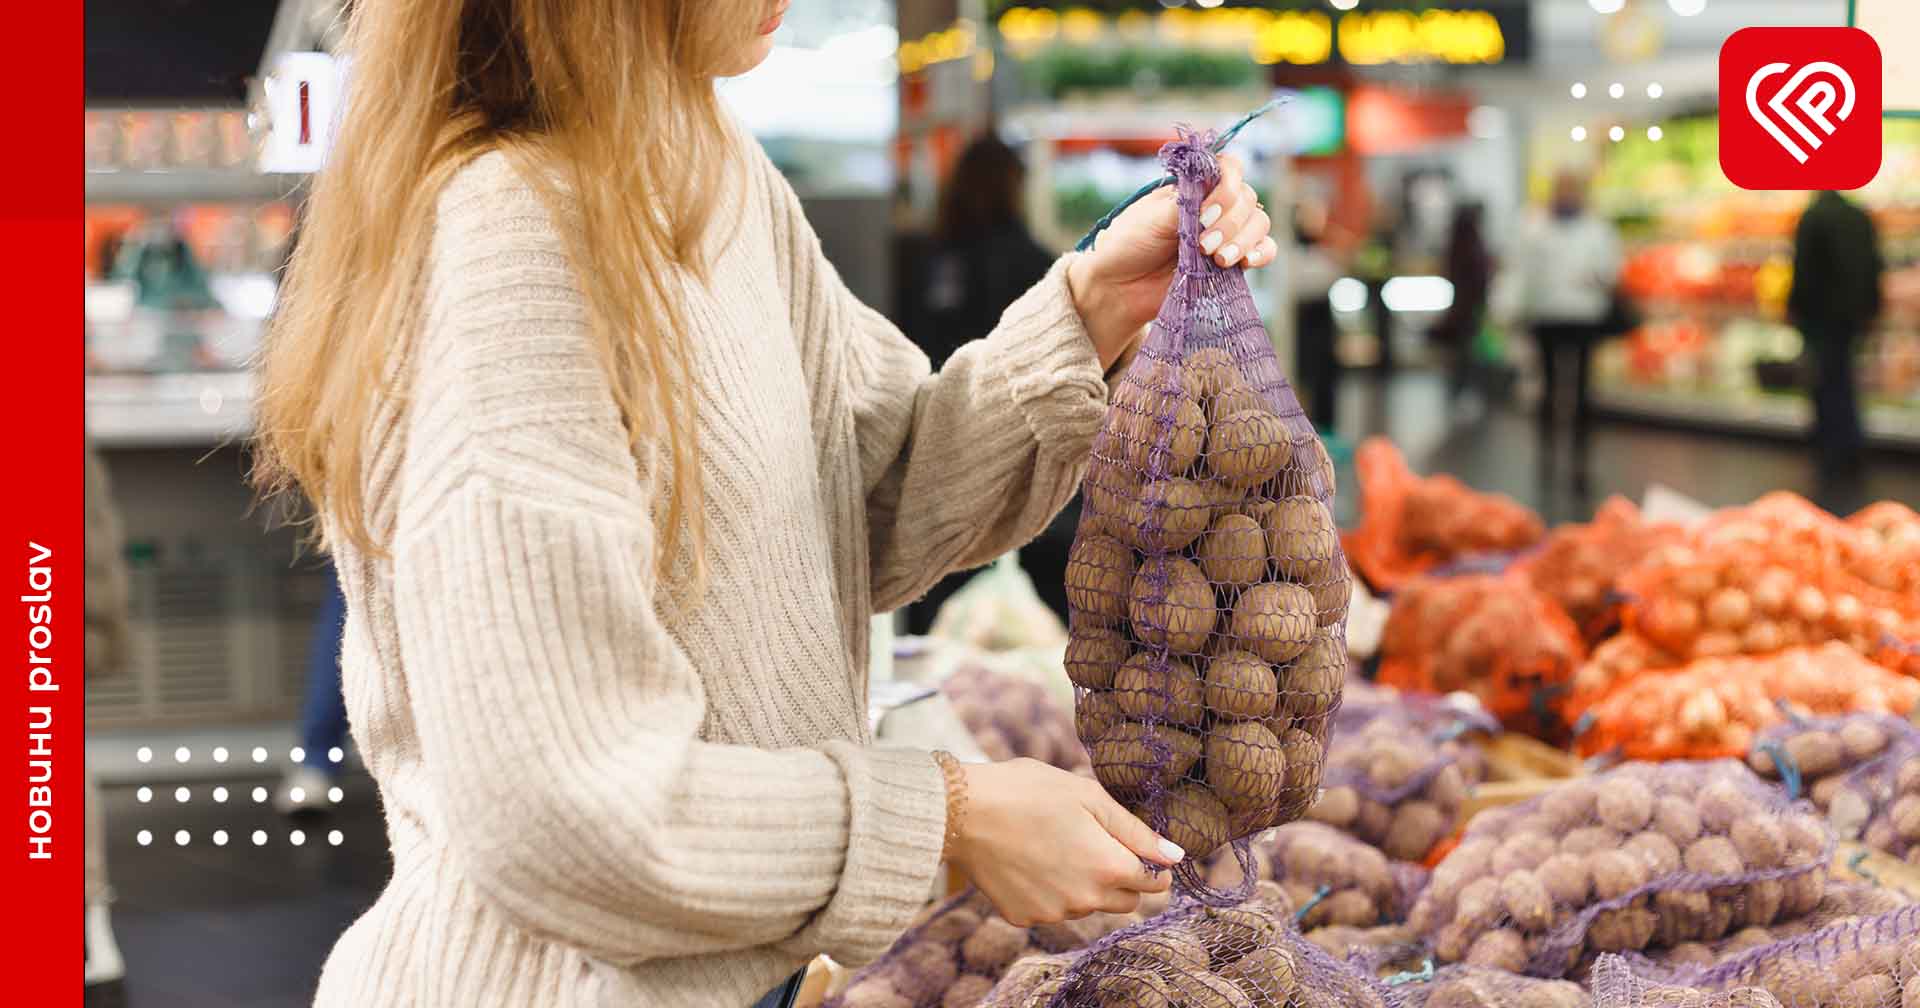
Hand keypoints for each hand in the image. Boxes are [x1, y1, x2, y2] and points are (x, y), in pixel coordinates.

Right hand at [948, 759, 1179, 926]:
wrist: (962, 812)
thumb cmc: (1027, 791)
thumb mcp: (1089, 796)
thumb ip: (1136, 830)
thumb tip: (1175, 856)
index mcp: (1108, 867)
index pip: (1155, 882)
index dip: (1151, 862)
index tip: (1135, 844)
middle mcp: (1085, 899)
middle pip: (1126, 900)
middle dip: (1121, 875)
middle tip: (1093, 840)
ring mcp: (1053, 913)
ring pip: (1088, 905)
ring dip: (1085, 883)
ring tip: (1056, 844)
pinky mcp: (1024, 917)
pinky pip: (1052, 909)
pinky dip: (1050, 890)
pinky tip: (1031, 860)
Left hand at [1066, 154, 1276, 369]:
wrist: (1119, 288)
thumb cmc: (1128, 245)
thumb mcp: (1152, 216)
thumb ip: (1186, 202)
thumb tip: (1214, 190)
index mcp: (1193, 186)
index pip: (1229, 168)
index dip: (1227, 186)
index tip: (1205, 212)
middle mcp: (1214, 206)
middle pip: (1248, 199)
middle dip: (1231, 221)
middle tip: (1204, 244)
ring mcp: (1225, 233)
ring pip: (1259, 224)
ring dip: (1244, 240)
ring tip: (1218, 259)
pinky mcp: (1231, 262)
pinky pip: (1264, 250)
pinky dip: (1261, 253)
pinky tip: (1246, 262)